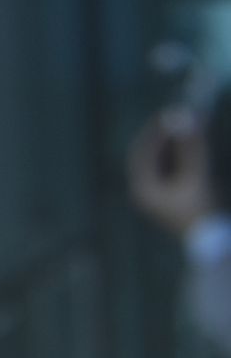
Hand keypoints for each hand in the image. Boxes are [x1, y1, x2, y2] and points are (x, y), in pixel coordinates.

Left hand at [128, 108, 214, 237]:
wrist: (215, 243)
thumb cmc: (202, 211)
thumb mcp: (197, 176)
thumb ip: (191, 148)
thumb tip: (186, 118)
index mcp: (143, 189)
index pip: (142, 152)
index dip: (156, 131)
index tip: (170, 114)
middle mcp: (147, 192)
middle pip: (152, 155)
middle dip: (167, 135)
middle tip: (181, 115)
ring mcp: (160, 195)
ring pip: (165, 161)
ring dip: (177, 143)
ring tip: (192, 124)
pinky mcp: (175, 197)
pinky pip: (175, 169)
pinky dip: (184, 155)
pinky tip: (195, 142)